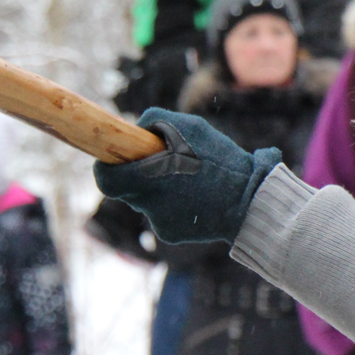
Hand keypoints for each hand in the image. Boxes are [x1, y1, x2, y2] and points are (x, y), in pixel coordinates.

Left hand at [91, 109, 280, 245]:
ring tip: (192, 179)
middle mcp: (147, 204)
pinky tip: (198, 198)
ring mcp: (158, 222)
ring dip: (161, 188)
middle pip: (128, 187)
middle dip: (140, 174)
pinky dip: (175, 205)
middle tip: (162, 163)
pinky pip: (162, 214)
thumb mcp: (189, 126)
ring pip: (147, 199)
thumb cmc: (219, 160)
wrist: (249, 201)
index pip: (105, 178)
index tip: (113, 158)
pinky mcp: (171, 233)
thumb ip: (154, 121)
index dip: (106, 166)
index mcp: (146, 178)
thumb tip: (136, 130)